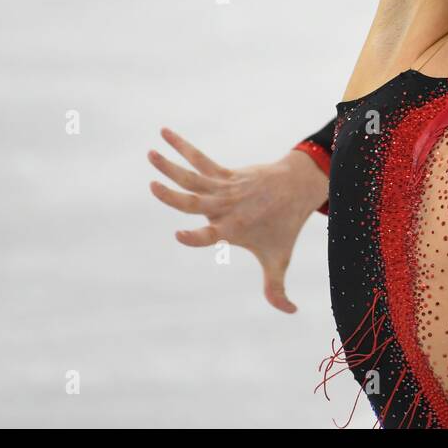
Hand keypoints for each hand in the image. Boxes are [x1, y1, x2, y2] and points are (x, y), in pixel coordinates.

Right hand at [147, 127, 327, 313]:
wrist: (298, 188)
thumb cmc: (285, 228)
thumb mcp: (279, 260)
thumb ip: (276, 289)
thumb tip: (292, 313)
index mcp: (232, 230)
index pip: (209, 235)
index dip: (195, 236)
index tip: (179, 233)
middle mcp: (225, 208)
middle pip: (194, 202)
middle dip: (172, 196)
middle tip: (152, 187)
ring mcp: (224, 189)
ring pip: (192, 177)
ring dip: (170, 165)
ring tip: (150, 153)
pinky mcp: (225, 174)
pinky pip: (200, 160)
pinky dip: (183, 147)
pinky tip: (165, 134)